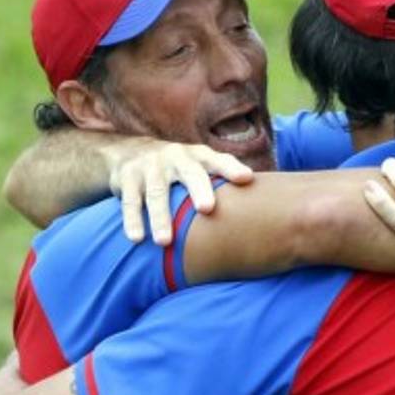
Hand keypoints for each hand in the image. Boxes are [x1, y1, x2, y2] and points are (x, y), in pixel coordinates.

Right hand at [102, 140, 254, 244]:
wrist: (128, 152)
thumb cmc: (179, 168)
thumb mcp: (200, 167)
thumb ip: (225, 180)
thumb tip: (266, 207)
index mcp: (198, 156)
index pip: (218, 160)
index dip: (232, 168)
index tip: (247, 179)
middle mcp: (176, 157)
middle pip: (189, 173)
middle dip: (199, 189)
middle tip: (207, 209)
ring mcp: (150, 167)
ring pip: (156, 192)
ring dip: (160, 217)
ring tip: (165, 241)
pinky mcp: (127, 178)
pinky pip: (130, 201)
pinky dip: (132, 220)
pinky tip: (136, 239)